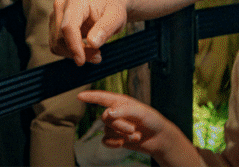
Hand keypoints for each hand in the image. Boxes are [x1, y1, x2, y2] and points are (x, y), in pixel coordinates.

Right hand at [50, 0, 127, 65]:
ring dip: (74, 54)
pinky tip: (85, 49)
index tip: (81, 61)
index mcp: (76, 1)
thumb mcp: (116, 17)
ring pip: (57, 44)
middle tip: (98, 55)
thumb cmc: (112, 9)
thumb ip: (105, 28)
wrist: (106, 4)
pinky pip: (57, 46)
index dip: (73, 46)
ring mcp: (55, 17)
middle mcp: (61, 7)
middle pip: (61, 38)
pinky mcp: (54, 27)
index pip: (68, 27)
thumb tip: (92, 43)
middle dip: (78, 51)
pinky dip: (70, 52)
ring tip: (94, 52)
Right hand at [78, 90, 197, 165]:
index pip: (102, 98)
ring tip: (135, 135)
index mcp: (120, 102)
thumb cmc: (152, 120)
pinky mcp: (115, 138)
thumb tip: (107, 113)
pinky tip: (123, 143)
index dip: (90, 96)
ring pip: (107, 130)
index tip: (79, 96)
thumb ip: (123, 110)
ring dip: (121, 135)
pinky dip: (114, 143)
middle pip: (106, 118)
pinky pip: (105, 141)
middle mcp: (116, 113)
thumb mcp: (140, 111)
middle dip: (120, 125)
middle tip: (133, 129)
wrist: (159, 139)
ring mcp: (115, 126)